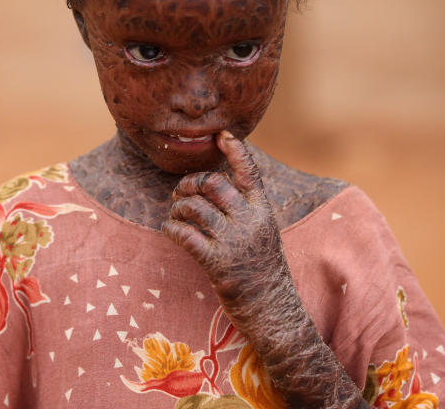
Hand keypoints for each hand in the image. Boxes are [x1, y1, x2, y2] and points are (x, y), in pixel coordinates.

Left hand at [163, 131, 367, 408]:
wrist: (273, 310)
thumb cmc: (264, 270)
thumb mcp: (264, 233)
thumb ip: (246, 210)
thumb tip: (218, 186)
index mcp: (263, 211)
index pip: (249, 172)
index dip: (235, 150)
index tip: (221, 135)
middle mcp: (250, 221)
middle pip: (213, 184)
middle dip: (190, 184)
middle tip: (180, 193)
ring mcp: (233, 242)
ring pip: (195, 207)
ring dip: (178, 208)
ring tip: (176, 216)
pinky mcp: (217, 263)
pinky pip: (185, 236)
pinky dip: (172, 229)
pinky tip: (170, 231)